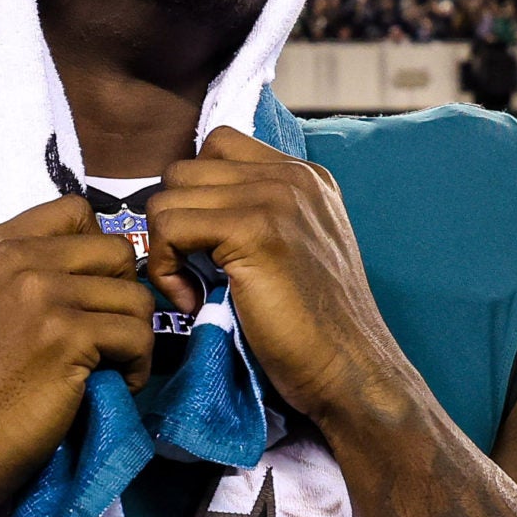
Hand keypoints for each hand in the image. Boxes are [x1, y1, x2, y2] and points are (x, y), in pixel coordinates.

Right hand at [0, 195, 152, 516]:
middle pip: (115, 250)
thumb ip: (28, 271)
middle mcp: (12, 258)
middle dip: (123, 297)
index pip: (76, 211)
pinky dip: (137, 365)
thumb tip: (104, 261)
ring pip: (135, 295)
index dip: (98, 254)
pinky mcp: (64, 334)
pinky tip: (113, 385)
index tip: (91, 296)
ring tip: (110, 368)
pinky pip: (138, 334)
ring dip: (134, 336)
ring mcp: (38, 293)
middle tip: (109, 337)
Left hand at [146, 128, 417, 424]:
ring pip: (168, 196)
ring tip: (193, 290)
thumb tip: (193, 209)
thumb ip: (260, 216)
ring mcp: (275, 197)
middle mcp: (292, 175)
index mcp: (304, 176)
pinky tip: (193, 302)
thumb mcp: (297, 250)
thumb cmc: (316, 327)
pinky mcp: (255, 230)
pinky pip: (169, 227)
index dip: (195, 194)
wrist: (350, 370)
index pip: (217, 146)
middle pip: (184, 169)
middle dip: (173, 222)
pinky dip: (166, 270)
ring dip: (165, 248)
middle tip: (191, 273)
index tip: (204, 245)